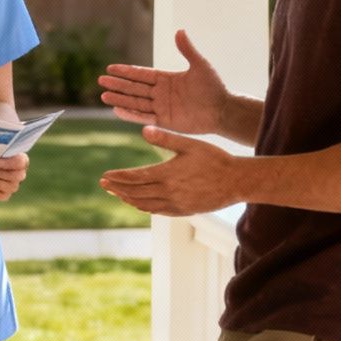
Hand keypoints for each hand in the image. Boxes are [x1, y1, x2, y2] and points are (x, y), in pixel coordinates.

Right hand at [98, 30, 230, 136]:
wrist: (223, 110)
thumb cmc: (214, 87)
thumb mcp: (200, 65)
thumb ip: (187, 50)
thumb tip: (179, 30)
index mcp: (167, 78)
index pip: (141, 74)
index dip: (126, 71)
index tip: (110, 68)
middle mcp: (161, 93)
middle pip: (135, 88)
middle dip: (118, 84)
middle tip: (100, 80)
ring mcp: (162, 107)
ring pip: (136, 102)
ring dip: (120, 99)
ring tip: (103, 95)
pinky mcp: (165, 121)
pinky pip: (144, 117)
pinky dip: (131, 114)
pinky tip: (117, 110)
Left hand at [99, 125, 240, 216]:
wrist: (236, 181)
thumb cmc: (215, 159)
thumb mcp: (190, 144)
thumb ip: (166, 138)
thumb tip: (144, 130)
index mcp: (167, 174)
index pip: (135, 177)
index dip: (118, 177)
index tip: (105, 177)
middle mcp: (168, 192)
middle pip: (135, 192)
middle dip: (118, 188)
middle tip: (104, 185)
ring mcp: (175, 204)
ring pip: (145, 204)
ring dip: (129, 199)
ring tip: (117, 194)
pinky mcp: (183, 211)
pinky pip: (158, 210)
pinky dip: (144, 207)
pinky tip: (139, 203)